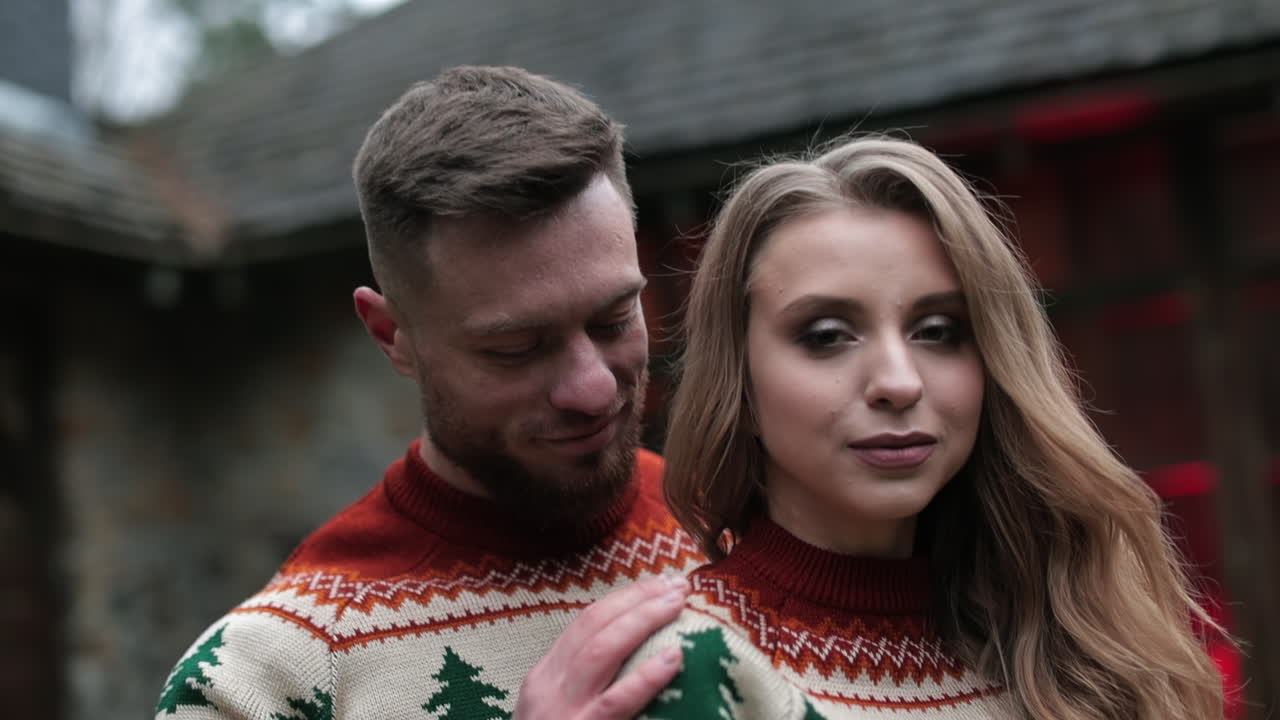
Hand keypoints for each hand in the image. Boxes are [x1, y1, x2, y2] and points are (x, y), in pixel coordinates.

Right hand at [513, 574, 688, 719]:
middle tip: (677, 584)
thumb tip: (642, 660)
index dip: (624, 599)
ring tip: (676, 604)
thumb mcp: (559, 714)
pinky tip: (673, 658)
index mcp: (544, 679)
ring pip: (601, 650)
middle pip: (593, 625)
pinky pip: (615, 702)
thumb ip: (587, 688)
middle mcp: (548, 687)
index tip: (658, 585)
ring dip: (642, 619)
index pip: (584, 624)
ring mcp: (562, 711)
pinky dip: (645, 677)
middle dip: (636, 598)